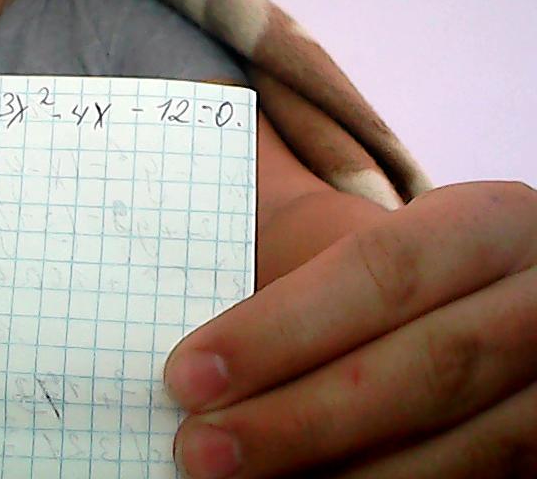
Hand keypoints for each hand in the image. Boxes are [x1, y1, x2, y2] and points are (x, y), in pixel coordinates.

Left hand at [164, 181, 536, 477]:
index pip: (382, 272)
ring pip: (456, 449)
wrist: (483, 288)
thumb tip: (200, 351)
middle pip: (423, 368)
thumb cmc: (392, 266)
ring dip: (341, 478)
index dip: (280, 329)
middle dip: (301, 418)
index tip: (189, 374)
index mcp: (489, 224)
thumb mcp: (358, 237)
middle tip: (200, 449)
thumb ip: (290, 266)